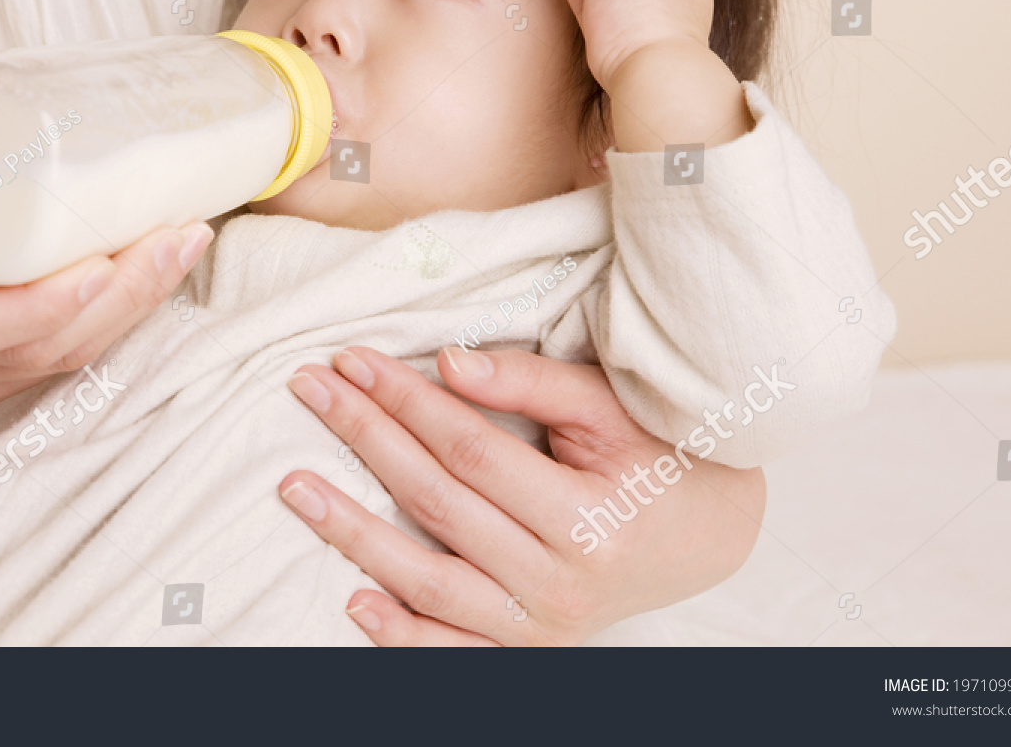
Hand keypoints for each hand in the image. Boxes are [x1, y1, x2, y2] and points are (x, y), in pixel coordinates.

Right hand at [0, 0, 212, 414]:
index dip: (41, 306)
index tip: (106, 260)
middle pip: (26, 350)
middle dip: (114, 304)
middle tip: (175, 239)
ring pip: (45, 365)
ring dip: (125, 317)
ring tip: (179, 249)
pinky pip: (45, 371)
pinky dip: (105, 332)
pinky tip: (151, 284)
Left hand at [279, 346, 764, 644]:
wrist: (712, 533)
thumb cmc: (660, 455)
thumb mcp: (609, 408)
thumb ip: (530, 383)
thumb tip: (444, 362)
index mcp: (589, 518)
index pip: (470, 449)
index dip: (405, 401)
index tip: (352, 361)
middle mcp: (564, 582)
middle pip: (438, 503)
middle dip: (366, 440)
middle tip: (310, 393)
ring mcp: (544, 625)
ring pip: (431, 582)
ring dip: (354, 535)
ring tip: (297, 490)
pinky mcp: (530, 647)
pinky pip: (454, 648)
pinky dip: (401, 632)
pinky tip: (352, 596)